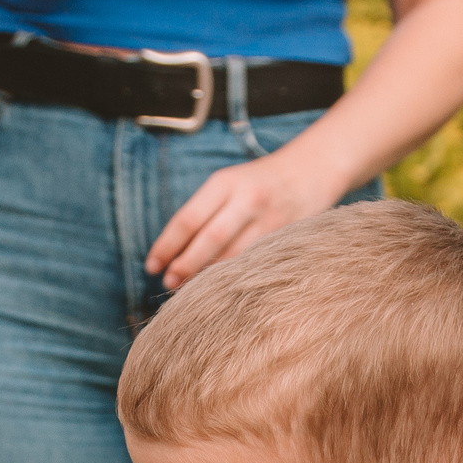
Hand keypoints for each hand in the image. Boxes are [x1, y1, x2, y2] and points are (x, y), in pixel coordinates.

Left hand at [144, 148, 352, 290]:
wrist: (311, 170)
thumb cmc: (259, 183)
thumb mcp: (229, 184)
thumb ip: (205, 211)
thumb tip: (175, 250)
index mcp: (225, 183)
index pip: (187, 219)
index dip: (167, 246)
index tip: (152, 266)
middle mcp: (246, 199)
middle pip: (209, 240)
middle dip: (185, 266)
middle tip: (168, 284)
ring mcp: (269, 219)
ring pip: (233, 256)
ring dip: (209, 277)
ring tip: (189, 292)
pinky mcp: (286, 236)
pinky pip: (255, 262)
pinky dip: (235, 277)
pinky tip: (222, 289)